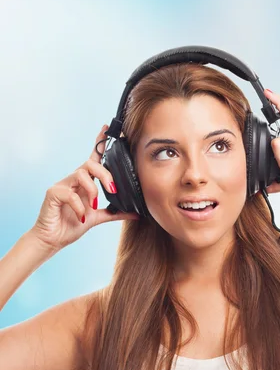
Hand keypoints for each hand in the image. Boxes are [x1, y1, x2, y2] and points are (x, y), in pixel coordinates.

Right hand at [30, 124, 139, 251]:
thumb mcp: (99, 217)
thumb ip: (116, 212)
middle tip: (113, 189)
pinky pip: (69, 193)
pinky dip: (80, 206)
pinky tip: (82, 216)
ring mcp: (62, 185)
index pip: (93, 159)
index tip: (107, 129)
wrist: (52, 239)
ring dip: (92, 190)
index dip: (99, 143)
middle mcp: (74, 180)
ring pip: (81, 174)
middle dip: (105, 175)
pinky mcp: (52, 194)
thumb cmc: (72, 224)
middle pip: (90, 164)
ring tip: (94, 205)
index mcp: (85, 183)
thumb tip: (137, 212)